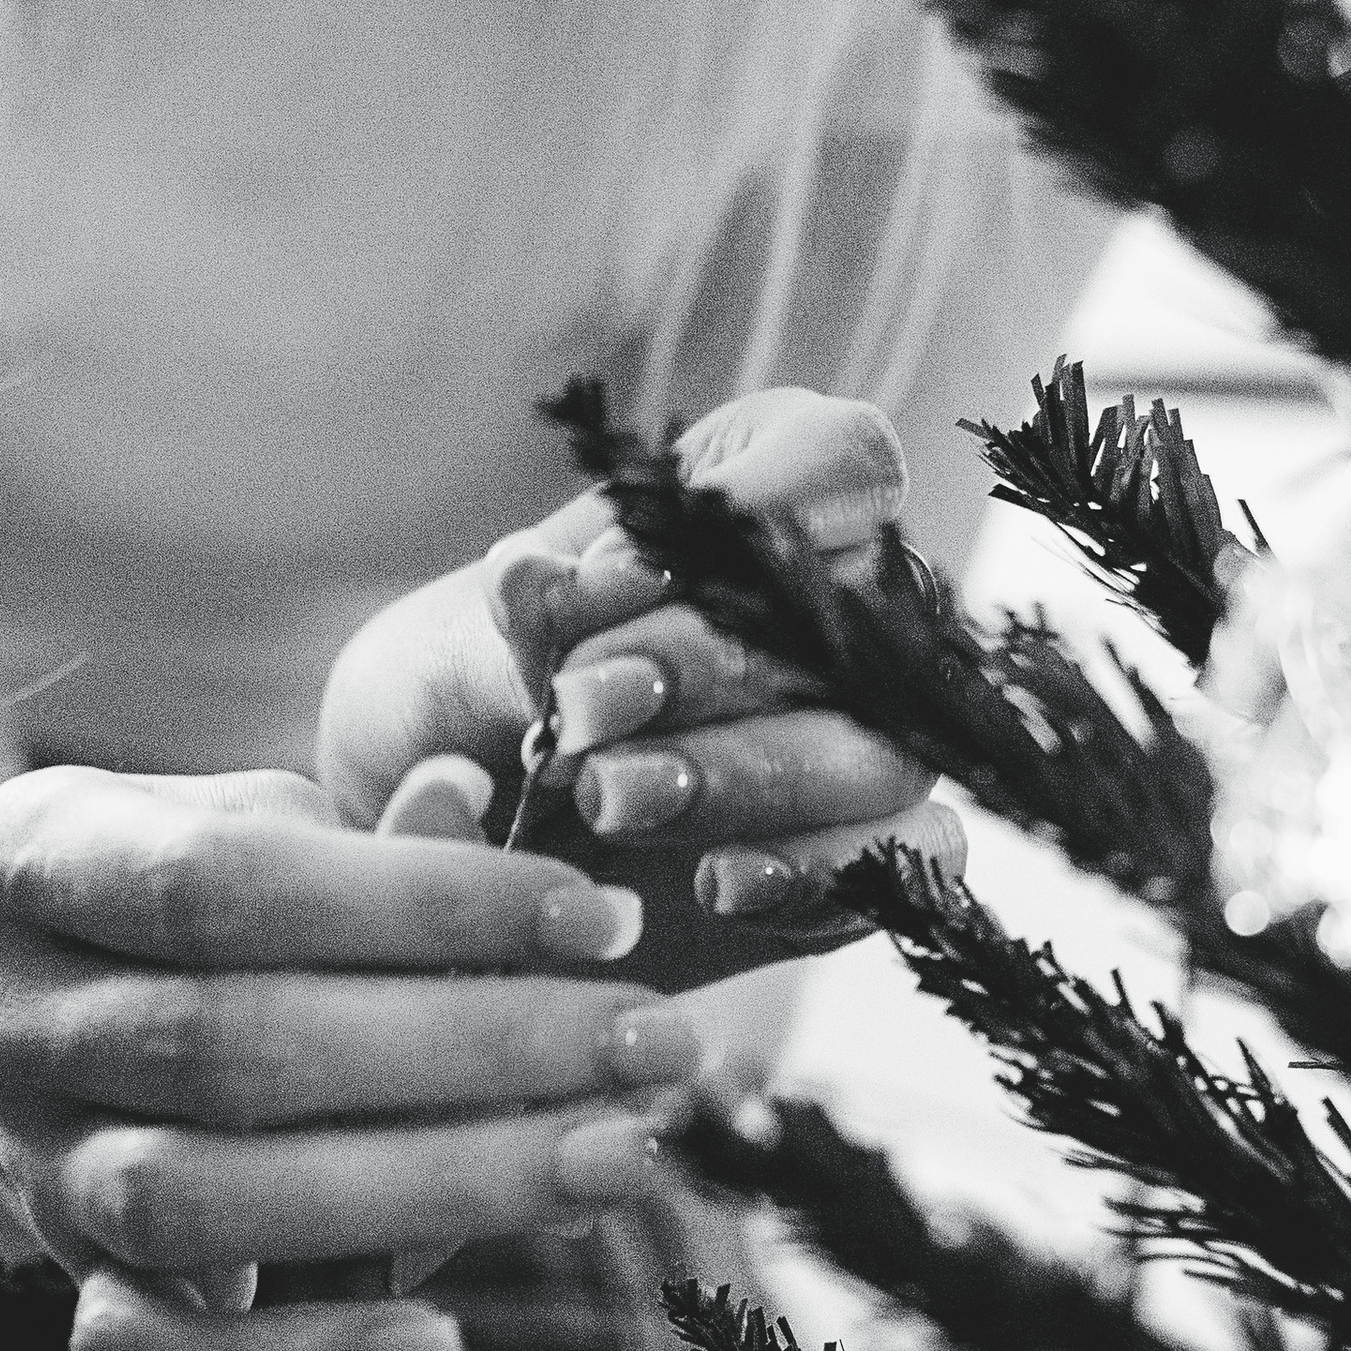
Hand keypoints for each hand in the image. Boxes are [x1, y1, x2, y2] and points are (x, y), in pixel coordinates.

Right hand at [0, 764, 704, 1350]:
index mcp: (29, 861)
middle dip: (469, 1050)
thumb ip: (357, 841)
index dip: (421, 905)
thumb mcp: (253, 829)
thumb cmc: (186, 905)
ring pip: (199, 1203)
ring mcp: (29, 1165)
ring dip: (428, 1189)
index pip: (222, 884)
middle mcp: (2, 1019)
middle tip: (648, 1047)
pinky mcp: (70, 1285)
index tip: (598, 923)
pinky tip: (444, 1348)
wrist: (21, 1019)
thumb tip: (464, 801)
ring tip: (611, 1159)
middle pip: (229, 1049)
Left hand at [320, 389, 963, 993]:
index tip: (621, 580)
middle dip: (708, 670)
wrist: (446, 857)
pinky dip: (815, 874)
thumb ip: (510, 628)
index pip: (840, 463)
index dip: (755, 515)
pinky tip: (716, 887)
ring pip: (877, 752)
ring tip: (609, 800)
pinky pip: (904, 857)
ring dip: (745, 779)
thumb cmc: (457, 713)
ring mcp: (865, 739)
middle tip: (578, 715)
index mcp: (762, 496)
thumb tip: (538, 578)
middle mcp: (842, 614)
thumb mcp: (448, 657)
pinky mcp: (863, 856)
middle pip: (850, 623)